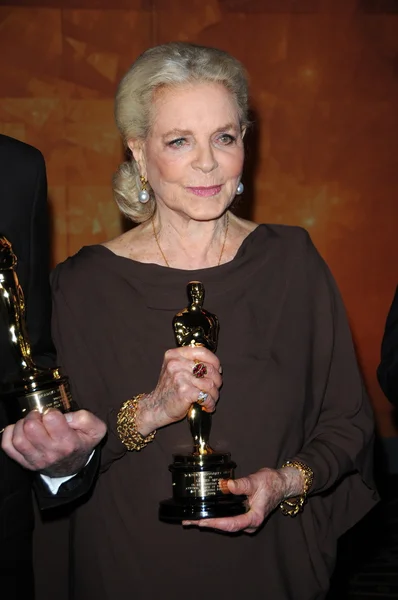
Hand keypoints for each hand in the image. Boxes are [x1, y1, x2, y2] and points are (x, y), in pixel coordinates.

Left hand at [1, 409, 106, 476]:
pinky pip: (8, 447)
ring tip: (30, 423)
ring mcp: (35, 460)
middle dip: (34, 415)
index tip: (54, 415)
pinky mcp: (24, 462)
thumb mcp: (96, 429)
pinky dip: (9, 434)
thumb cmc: (82, 443)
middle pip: (31, 427)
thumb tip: (65, 416)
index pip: (51, 418)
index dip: (51, 411)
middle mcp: (50, 453)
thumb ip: (86, 418)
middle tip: (39, 417)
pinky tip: (19, 430)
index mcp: (68, 443)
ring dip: (21, 425)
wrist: (73, 467)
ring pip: (18, 438)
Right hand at [136, 346, 221, 435]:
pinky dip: (210, 403)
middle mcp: (176, 364)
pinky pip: (206, 396)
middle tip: (214, 388)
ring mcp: (180, 377)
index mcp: (174, 355)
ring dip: (214, 394)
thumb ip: (190, 362)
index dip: (214, 361)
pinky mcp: (184, 391)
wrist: (155, 407)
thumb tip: (216, 366)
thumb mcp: (175, 368)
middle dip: (216, 380)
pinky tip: (207, 406)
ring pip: (210, 384)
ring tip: (210, 399)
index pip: (202, 351)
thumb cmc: (169, 389)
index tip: (218, 370)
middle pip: (209, 368)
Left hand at [182, 466, 303, 533]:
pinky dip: (216, 518)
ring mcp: (247, 521)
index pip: (231, 524)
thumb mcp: (256, 481)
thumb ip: (241, 485)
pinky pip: (228, 520)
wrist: (281, 484)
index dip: (215, 523)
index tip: (201, 521)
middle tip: (189, 521)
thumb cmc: (271, 483)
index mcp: (253, 518)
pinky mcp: (244, 516)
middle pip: (226, 527)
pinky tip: (206, 515)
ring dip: (210, 522)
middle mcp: (250, 523)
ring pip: (226, 525)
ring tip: (192, 520)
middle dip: (207, 524)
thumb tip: (226, 485)